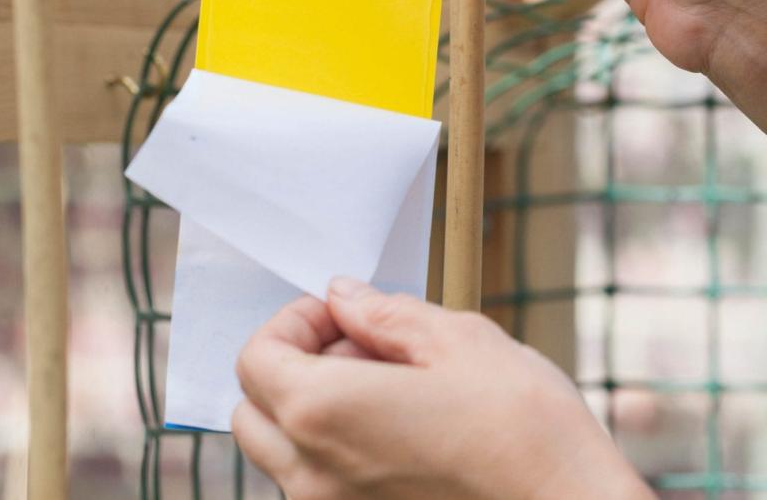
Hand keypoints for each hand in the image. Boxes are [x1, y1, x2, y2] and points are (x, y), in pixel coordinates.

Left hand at [234, 279, 651, 499]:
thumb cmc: (524, 428)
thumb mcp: (456, 340)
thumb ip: (382, 314)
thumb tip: (343, 296)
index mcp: (324, 415)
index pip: (255, 358)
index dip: (293, 322)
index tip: (340, 314)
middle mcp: (314, 477)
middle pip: (254, 409)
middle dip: (292, 364)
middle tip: (359, 345)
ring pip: (283, 453)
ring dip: (312, 408)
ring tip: (388, 389)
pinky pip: (319, 486)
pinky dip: (335, 450)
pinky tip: (400, 432)